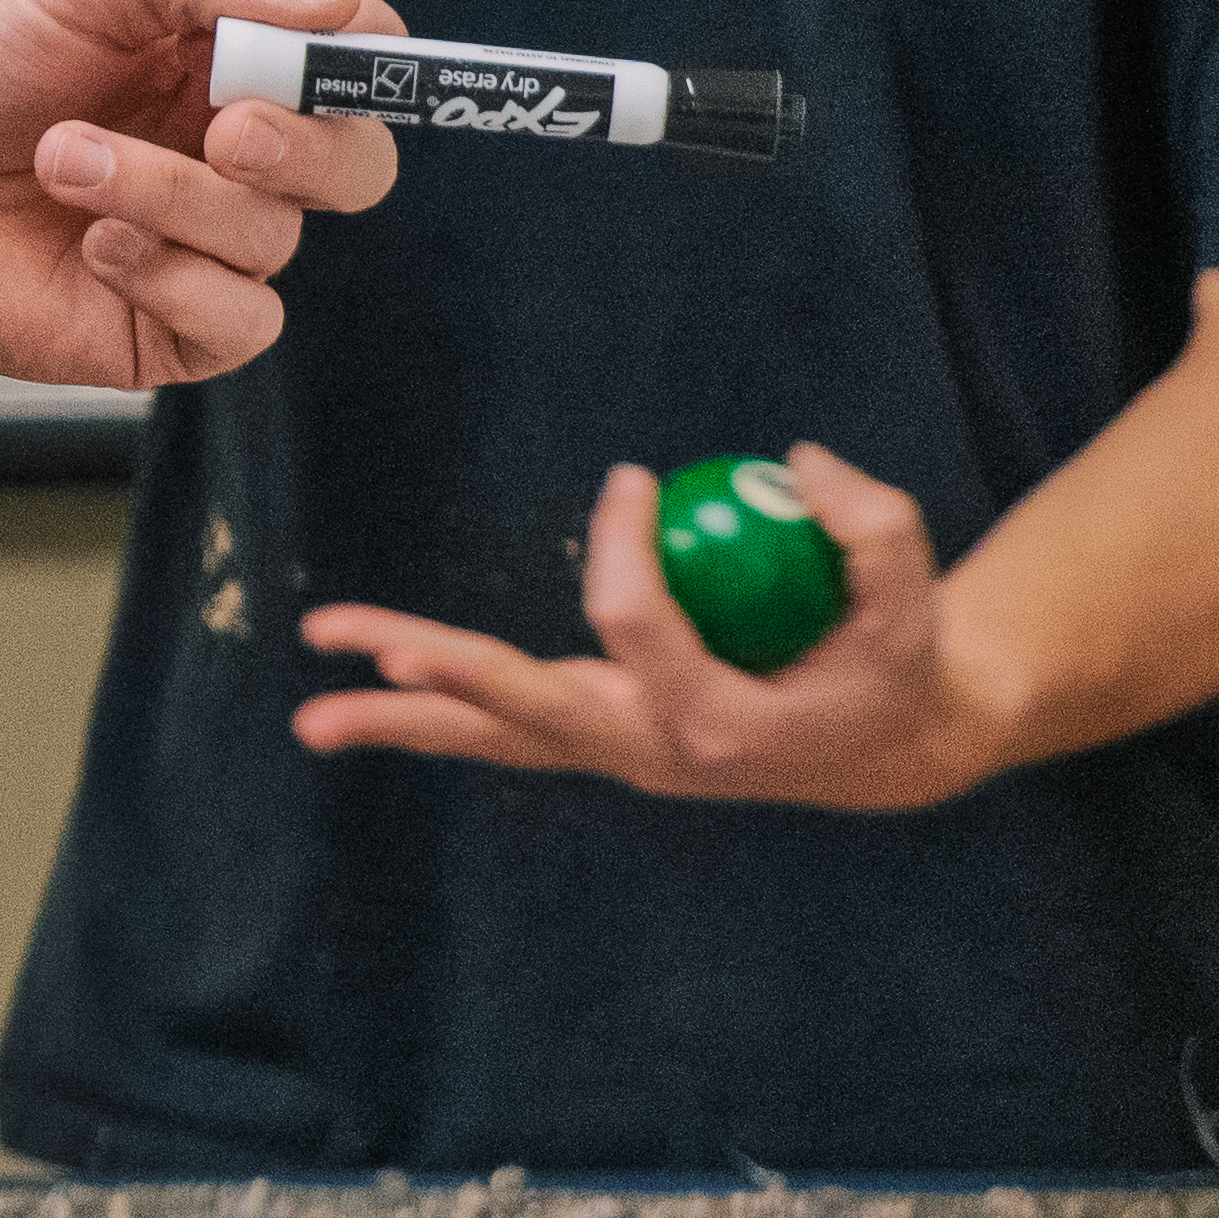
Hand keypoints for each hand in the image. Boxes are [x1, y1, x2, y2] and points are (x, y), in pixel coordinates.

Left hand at [0, 0, 403, 388]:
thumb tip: (344, 9)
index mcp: (230, 58)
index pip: (354, 64)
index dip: (366, 59)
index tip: (342, 45)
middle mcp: (233, 153)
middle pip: (356, 165)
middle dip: (305, 144)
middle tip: (229, 125)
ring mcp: (206, 244)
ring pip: (275, 236)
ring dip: (169, 193)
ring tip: (62, 159)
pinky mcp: (172, 325)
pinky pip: (241, 318)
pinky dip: (171, 274)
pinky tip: (93, 244)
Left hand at [295, 441, 989, 810]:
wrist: (889, 749)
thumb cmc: (895, 659)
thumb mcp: (909, 594)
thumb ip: (870, 525)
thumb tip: (794, 463)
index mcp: (716, 726)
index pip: (634, 622)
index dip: (622, 542)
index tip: (634, 476)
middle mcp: (651, 755)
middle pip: (526, 713)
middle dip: (445, 680)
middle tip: (369, 658)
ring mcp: (619, 755)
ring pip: (499, 738)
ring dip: (403, 724)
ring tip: (309, 719)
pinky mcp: (605, 738)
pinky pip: (511, 727)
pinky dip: (444, 713)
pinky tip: (371, 694)